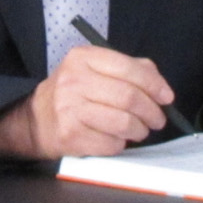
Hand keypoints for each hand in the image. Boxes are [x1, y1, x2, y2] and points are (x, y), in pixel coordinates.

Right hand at [0, 45, 174, 158]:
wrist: (35, 121)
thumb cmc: (73, 94)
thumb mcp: (95, 70)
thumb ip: (129, 69)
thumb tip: (160, 86)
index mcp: (83, 58)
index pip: (129, 68)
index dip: (154, 85)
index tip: (167, 97)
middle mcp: (74, 80)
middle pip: (129, 97)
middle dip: (152, 111)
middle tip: (158, 119)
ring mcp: (69, 109)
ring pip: (123, 122)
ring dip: (139, 130)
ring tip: (139, 130)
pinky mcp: (70, 135)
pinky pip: (110, 143)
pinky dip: (120, 144)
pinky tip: (115, 139)